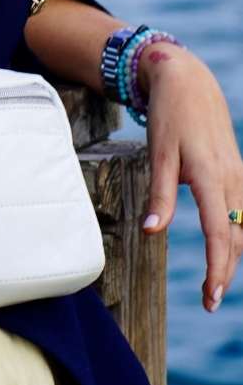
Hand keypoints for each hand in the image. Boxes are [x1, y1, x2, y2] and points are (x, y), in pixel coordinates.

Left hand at [139, 44, 242, 312]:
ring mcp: (240, 175)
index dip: (216, 267)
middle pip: (236, 238)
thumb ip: (159, 194)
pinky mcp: (239, 172)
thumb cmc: (169, 117)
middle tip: (210, 302)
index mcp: (211, 176)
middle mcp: (233, 179)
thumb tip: (151, 231)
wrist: (188, 82)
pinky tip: (231, 250)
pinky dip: (239, 235)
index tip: (211, 296)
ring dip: (233, 256)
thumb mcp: (158, 153)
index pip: (219, 233)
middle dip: (225, 271)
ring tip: (217, 284)